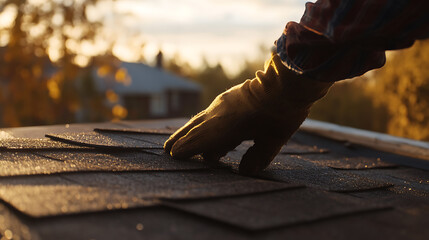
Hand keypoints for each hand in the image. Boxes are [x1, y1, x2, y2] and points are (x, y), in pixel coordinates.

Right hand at [164, 54, 331, 174]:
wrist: (286, 82)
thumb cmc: (281, 114)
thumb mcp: (273, 141)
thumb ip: (257, 158)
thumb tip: (244, 171)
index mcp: (225, 127)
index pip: (198, 140)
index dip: (186, 149)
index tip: (174, 155)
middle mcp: (218, 114)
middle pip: (194, 129)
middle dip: (181, 140)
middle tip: (167, 149)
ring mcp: (222, 103)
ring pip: (200, 120)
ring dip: (189, 131)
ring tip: (179, 140)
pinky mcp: (229, 97)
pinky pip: (210, 113)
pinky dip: (203, 123)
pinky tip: (205, 127)